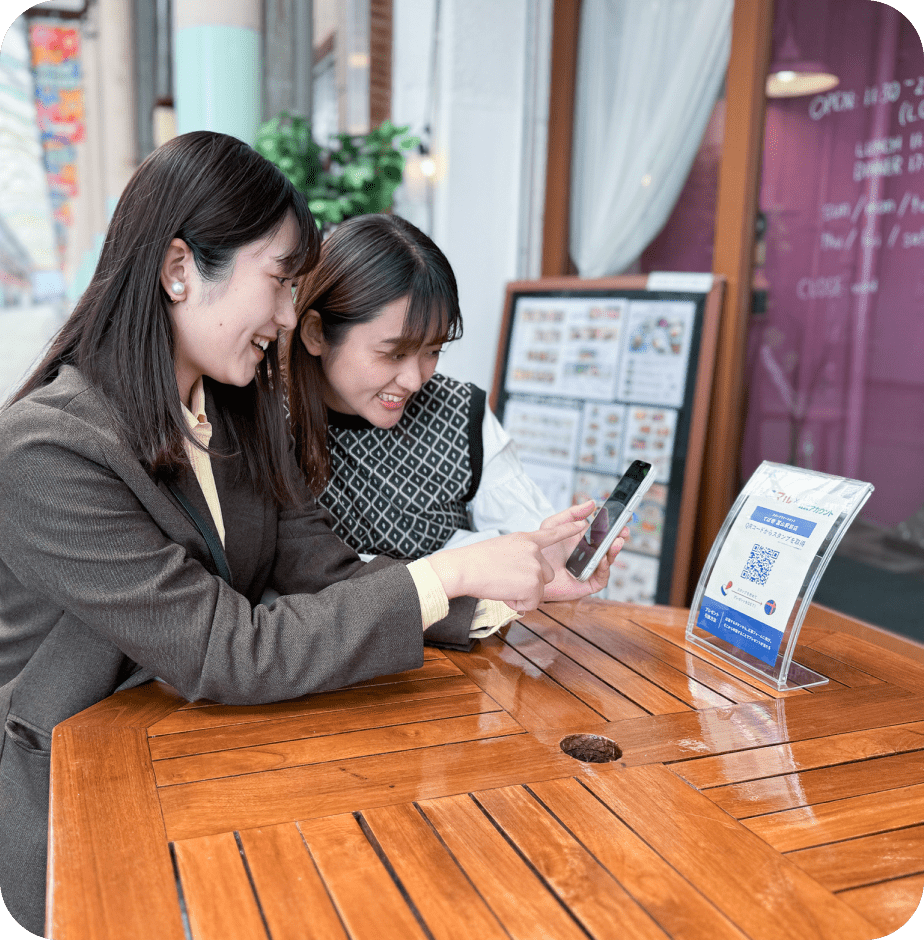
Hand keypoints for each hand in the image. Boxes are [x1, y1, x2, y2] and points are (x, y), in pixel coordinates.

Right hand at [427, 520, 585, 611]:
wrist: (464, 568)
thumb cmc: (475, 561)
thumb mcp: (502, 548)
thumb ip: (520, 554)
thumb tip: (526, 572)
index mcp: (526, 539)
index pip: (552, 533)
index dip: (570, 529)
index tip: (584, 524)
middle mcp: (534, 551)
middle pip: (546, 574)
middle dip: (530, 582)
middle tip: (506, 579)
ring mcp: (536, 567)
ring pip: (538, 590)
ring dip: (522, 594)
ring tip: (502, 584)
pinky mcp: (534, 584)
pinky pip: (531, 604)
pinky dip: (517, 604)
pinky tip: (503, 592)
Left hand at [539, 500, 629, 601]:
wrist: (531, 571)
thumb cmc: (541, 550)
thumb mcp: (553, 525)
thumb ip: (572, 513)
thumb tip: (592, 504)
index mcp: (584, 539)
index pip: (604, 531)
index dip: (614, 525)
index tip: (622, 517)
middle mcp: (590, 553)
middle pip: (609, 545)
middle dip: (618, 537)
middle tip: (623, 530)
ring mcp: (591, 568)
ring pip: (608, 560)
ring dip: (614, 551)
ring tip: (615, 542)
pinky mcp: (589, 583)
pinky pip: (602, 576)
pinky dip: (604, 567)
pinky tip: (602, 558)